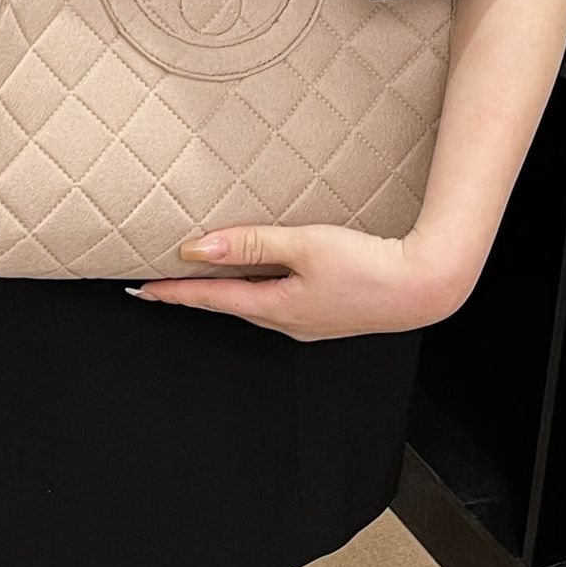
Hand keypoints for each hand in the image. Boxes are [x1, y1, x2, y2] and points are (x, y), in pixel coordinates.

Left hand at [125, 223, 476, 339]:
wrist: (424, 288)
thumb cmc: (369, 265)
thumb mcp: (305, 245)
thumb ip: (252, 243)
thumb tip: (198, 248)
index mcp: (276, 308)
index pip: (211, 299)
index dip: (174, 292)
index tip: (142, 290)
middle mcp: (288, 322)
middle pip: (229, 305)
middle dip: (195, 294)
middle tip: (163, 284)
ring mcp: (309, 323)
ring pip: (254, 305)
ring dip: (227, 292)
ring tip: (205, 278)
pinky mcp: (328, 316)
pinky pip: (278, 303)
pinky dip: (257, 290)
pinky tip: (261, 277)